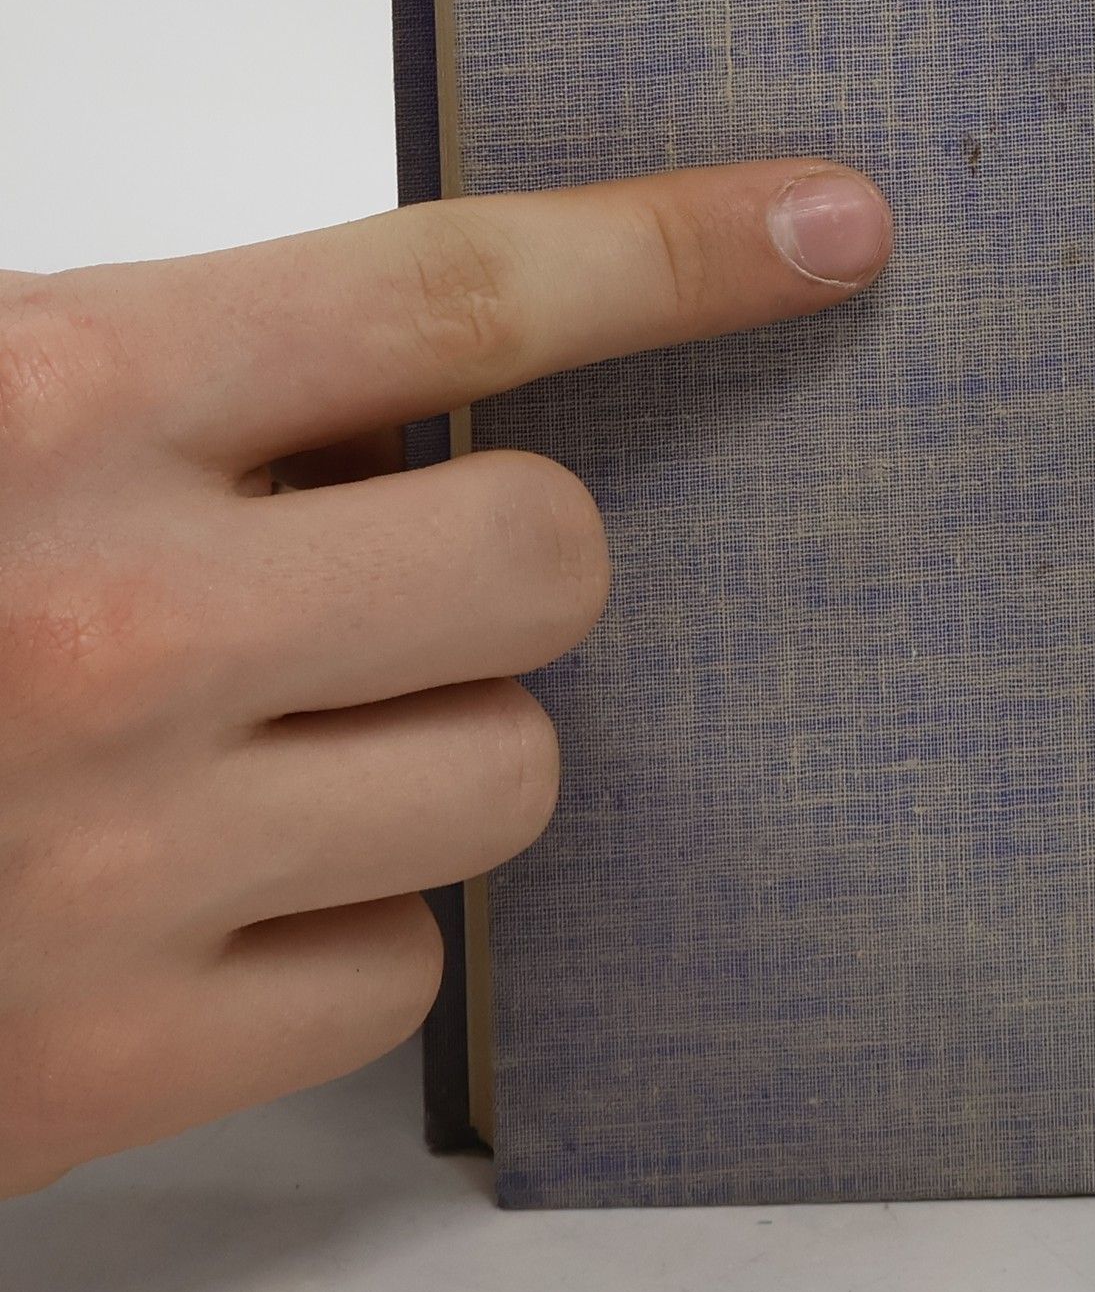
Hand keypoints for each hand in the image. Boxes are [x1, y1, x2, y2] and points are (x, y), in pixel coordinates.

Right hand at [0, 162, 893, 1195]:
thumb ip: (165, 376)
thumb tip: (388, 385)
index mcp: (46, 404)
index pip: (456, 290)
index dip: (670, 248)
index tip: (820, 228)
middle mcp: (105, 626)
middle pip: (544, 553)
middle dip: (498, 561)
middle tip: (375, 574)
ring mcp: (114, 861)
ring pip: (507, 769)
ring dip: (432, 740)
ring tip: (261, 735)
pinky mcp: (101, 1063)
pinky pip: (400, 967)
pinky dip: (338, 926)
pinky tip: (204, 889)